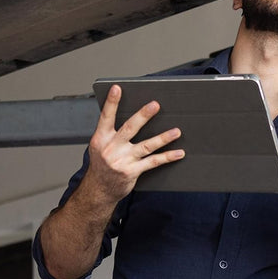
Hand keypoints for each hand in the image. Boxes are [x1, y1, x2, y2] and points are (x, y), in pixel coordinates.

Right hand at [82, 84, 183, 206]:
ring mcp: (122, 160)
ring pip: (146, 146)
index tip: (117, 89)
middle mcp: (111, 148)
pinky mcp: (132, 171)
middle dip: (143, 115)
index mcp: (100, 139)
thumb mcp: (99, 146)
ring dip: (163, 138)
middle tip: (155, 105)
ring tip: (176, 131)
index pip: (106, 117)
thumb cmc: (102, 164)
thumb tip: (132, 115)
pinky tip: (178, 153)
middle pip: (129, 128)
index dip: (111, 103)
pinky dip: (167, 157)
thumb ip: (111, 132)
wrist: (99, 190)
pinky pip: (153, 162)